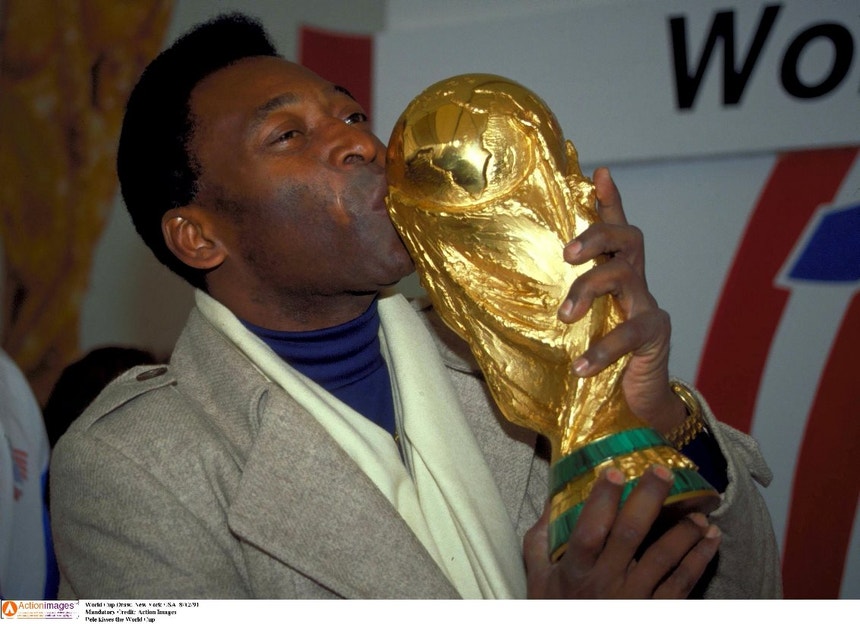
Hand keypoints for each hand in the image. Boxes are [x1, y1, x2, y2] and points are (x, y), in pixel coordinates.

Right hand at [523, 465, 721, 598]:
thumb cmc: (558, 610)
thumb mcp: (539, 578)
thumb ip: (541, 540)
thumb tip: (552, 501)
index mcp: (575, 570)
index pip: (589, 530)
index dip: (602, 501)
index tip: (614, 472)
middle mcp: (606, 582)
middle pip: (630, 535)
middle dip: (648, 500)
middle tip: (663, 472)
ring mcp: (634, 599)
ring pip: (664, 559)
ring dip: (684, 532)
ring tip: (699, 511)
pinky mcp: (655, 612)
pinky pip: (681, 585)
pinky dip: (699, 560)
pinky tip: (711, 540)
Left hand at [558, 167, 685, 433]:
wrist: (636, 404)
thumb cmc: (600, 360)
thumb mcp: (573, 329)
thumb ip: (549, 309)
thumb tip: (492, 301)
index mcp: (614, 276)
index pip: (614, 230)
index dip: (610, 201)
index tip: (599, 172)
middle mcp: (635, 283)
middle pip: (628, 238)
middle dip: (596, 235)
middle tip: (567, 254)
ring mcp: (648, 306)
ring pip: (625, 276)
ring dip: (590, 289)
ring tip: (565, 316)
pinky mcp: (656, 335)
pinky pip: (632, 331)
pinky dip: (603, 348)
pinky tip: (581, 366)